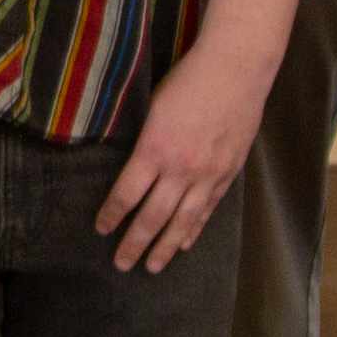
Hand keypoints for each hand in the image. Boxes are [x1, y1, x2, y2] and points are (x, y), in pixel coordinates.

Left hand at [97, 41, 268, 272]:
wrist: (235, 70)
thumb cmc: (189, 80)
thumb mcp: (152, 107)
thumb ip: (143, 143)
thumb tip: (130, 169)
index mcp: (154, 149)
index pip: (126, 194)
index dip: (111, 215)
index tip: (101, 229)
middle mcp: (180, 168)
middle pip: (152, 216)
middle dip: (134, 243)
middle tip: (121, 264)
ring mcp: (207, 174)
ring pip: (183, 221)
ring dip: (165, 247)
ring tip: (152, 266)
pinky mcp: (228, 173)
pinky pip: (207, 210)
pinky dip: (194, 229)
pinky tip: (184, 244)